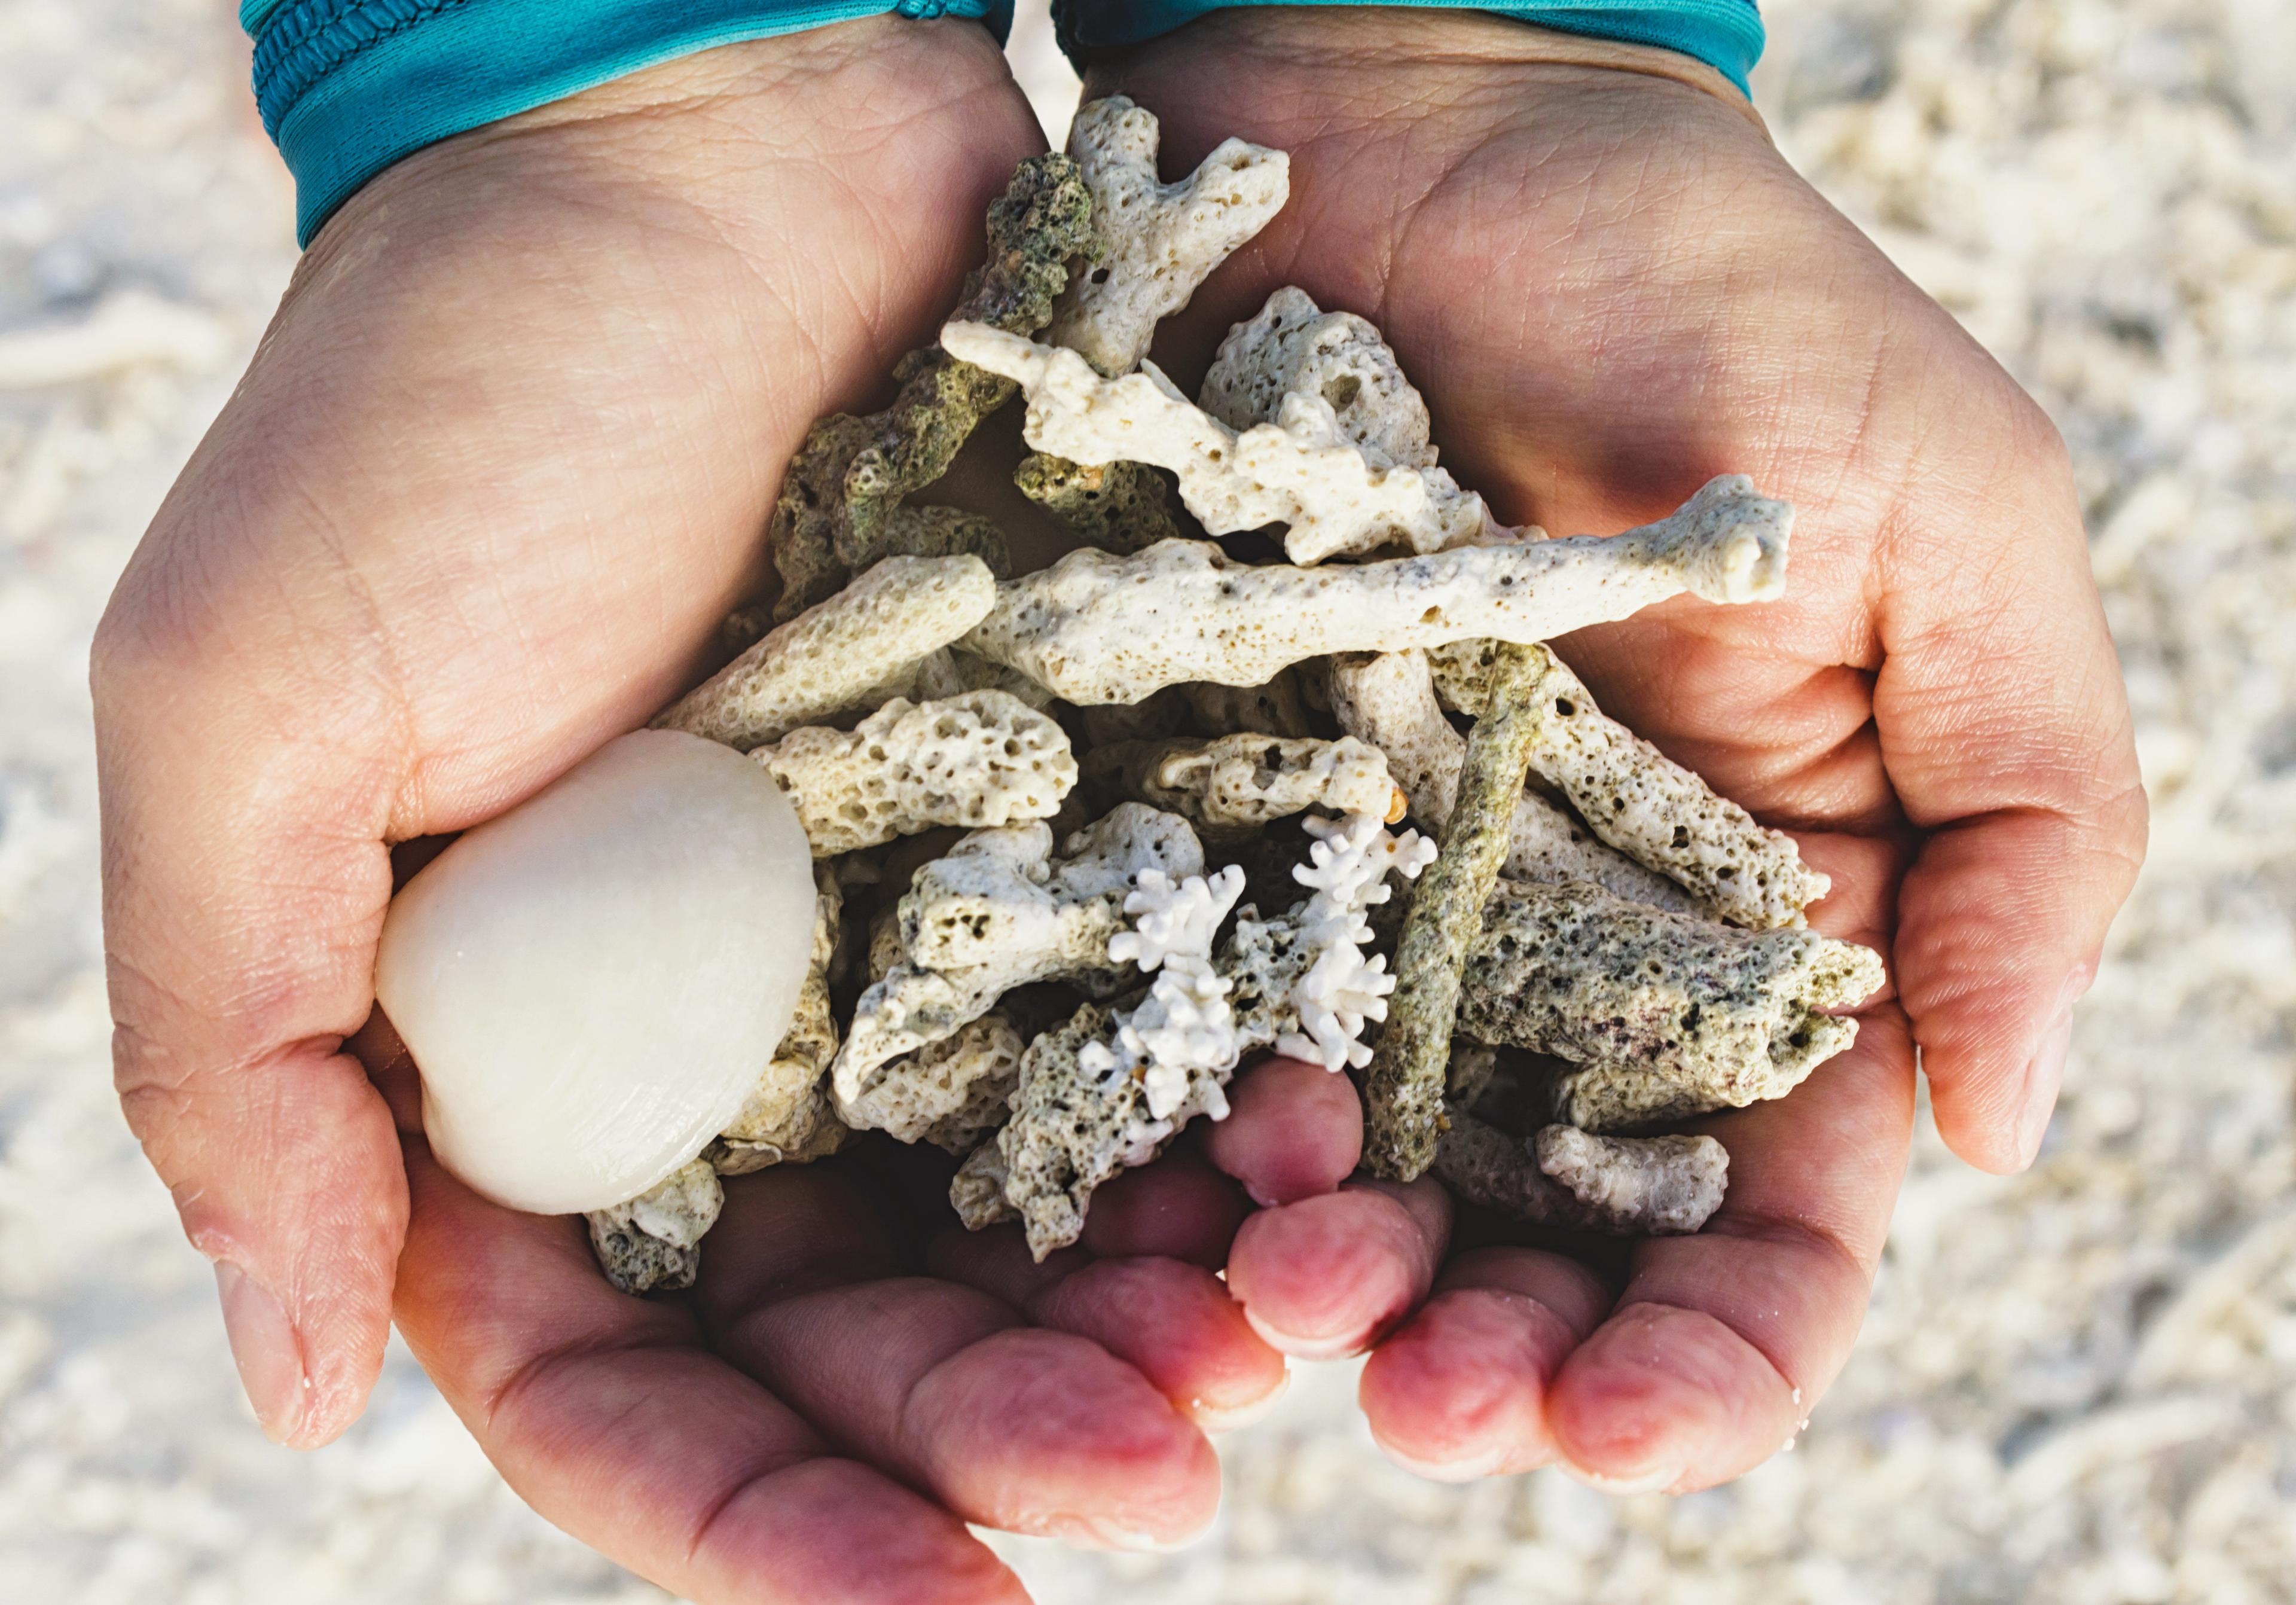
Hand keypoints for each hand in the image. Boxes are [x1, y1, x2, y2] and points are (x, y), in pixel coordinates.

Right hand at [94, 20, 1277, 1596]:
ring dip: (1135, 1312)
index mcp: (505, 1050)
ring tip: (1268, 1357)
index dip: (746, 1514)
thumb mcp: (253, 706)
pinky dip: (1218, 1119)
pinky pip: (1144, 1021)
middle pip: (846, 1325)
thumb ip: (245, 1048)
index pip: (609, 1370)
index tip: (923, 1601)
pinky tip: (1313, 1174)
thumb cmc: (449, 397)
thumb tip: (289, 1386)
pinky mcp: (1049, 818)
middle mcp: (709, 1029)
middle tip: (1153, 1483)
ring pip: (1021, 1212)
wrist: (714, 146)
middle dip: (987, 1431)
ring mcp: (893, 932)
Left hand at [1087, 10, 2145, 1489]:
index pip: (1765, 1200)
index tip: (1637, 1431)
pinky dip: (1187, 1113)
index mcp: (1767, 916)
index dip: (1719, 1345)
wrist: (1434, 141)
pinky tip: (1172, 1166)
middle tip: (1425, 1408)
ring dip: (1333, 1276)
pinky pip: (1200, 1005)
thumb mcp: (1950, 531)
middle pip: (1543, 1231)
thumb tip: (1992, 1128)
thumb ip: (2018, 829)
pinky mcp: (1219, 807)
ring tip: (1284, 1308)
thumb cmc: (1719, 301)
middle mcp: (1563, 943)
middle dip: (1501, 1350)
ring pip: (1363, 1162)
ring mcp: (1377, 889)